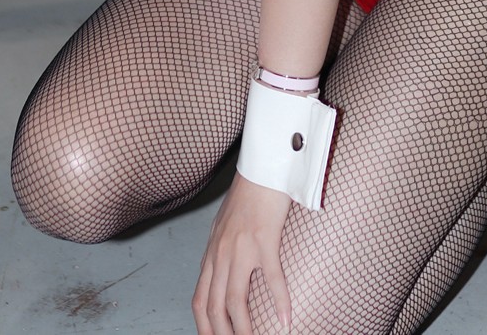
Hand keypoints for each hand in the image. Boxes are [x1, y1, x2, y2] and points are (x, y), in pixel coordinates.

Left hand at [192, 173, 291, 334]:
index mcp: (212, 253)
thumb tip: (224, 273)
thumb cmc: (247, 195)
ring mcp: (241, 248)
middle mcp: (221, 254)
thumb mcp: (225, 225)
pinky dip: (280, 302)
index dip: (204, 327)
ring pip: (235, 301)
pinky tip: (286, 319)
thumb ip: (222, 250)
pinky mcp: (264, 239)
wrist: (261, 167)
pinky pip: (272, 278)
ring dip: (244, 330)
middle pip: (214, 308)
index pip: (200, 300)